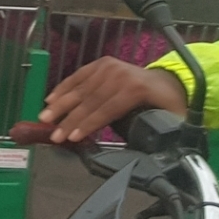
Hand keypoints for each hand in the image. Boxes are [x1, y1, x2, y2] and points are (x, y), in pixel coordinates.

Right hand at [39, 57, 186, 142]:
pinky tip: (51, 99)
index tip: (73, 137)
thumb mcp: (173, 118)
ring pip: (80, 89)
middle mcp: (119, 74)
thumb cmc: (168, 103)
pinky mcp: (101, 64)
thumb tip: (157, 153)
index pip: (107, 109)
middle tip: (54, 134)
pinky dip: (63, 88)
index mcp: (136, 88)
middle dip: (69, 119)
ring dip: (60, 105)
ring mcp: (108, 67)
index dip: (89, 124)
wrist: (168, 80)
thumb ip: (166, 134)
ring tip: (45, 118)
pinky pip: (78, 77)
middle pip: (90, 100)